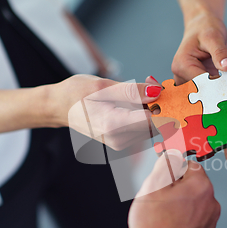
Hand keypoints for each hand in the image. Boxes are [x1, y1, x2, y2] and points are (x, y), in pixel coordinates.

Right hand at [45, 74, 160, 149]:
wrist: (58, 107)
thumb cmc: (76, 93)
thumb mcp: (103, 86)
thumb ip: (132, 91)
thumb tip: (157, 92)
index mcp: (114, 125)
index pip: (153, 120)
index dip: (165, 105)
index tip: (167, 90)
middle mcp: (119, 139)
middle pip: (155, 124)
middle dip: (161, 105)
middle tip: (153, 84)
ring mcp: (120, 143)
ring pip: (151, 127)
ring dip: (153, 109)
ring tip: (143, 89)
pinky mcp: (122, 142)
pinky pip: (142, 128)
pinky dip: (146, 114)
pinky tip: (138, 100)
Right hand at [129, 150, 219, 227]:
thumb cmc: (153, 224)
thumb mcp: (153, 185)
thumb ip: (166, 164)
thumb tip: (172, 153)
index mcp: (202, 186)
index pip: (189, 165)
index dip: (173, 168)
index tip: (163, 175)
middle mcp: (212, 203)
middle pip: (193, 185)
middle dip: (176, 187)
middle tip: (158, 197)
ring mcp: (210, 222)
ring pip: (193, 203)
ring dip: (179, 204)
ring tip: (161, 214)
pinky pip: (194, 220)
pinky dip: (182, 220)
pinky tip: (167, 227)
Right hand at [171, 12, 226, 84]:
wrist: (202, 26)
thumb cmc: (204, 28)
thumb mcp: (213, 36)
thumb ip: (220, 52)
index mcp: (182, 66)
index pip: (201, 84)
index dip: (220, 85)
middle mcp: (184, 76)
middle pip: (208, 90)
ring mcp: (193, 81)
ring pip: (215, 91)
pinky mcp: (203, 83)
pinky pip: (218, 87)